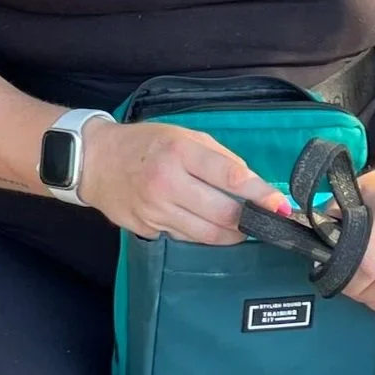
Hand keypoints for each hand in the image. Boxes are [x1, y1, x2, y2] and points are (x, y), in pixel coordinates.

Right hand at [76, 119, 294, 243]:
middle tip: (262, 221)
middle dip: (249, 220)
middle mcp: (168, 182)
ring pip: (207, 234)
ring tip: (241, 228)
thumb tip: (252, 184)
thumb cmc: (145, 144)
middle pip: (223, 213)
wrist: (94, 161)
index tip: (280, 206)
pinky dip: (203, 235)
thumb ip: (220, 159)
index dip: (261, 195)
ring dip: (231, 234)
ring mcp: (155, 210)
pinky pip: (185, 238)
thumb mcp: (184, 136)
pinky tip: (208, 227)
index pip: (231, 177)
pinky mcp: (147, 229)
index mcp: (181, 152)